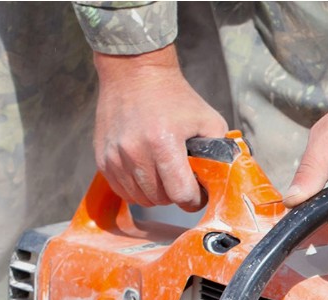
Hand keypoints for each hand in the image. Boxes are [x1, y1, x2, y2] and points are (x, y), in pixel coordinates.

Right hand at [92, 45, 227, 210]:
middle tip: (182, 181)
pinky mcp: (102, 158)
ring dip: (156, 195)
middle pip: (161, 199)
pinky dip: (137, 190)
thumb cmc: (175, 97)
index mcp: (163, 142)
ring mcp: (115, 156)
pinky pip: (122, 190)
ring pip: (140, 198)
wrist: (134, 72)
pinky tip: (147, 174)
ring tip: (165, 177)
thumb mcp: (208, 119)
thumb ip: (220, 150)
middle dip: (176, 195)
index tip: (199, 193)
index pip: (181, 194)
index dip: (195, 199)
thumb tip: (225, 178)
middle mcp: (135, 152)